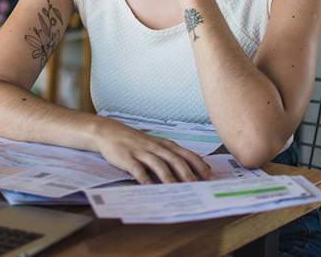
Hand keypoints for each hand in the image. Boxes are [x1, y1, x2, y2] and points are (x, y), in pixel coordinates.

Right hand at [93, 117, 210, 183]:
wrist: (110, 132)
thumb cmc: (137, 142)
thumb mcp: (157, 145)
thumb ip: (173, 156)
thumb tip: (195, 170)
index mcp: (165, 145)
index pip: (186, 154)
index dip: (199, 165)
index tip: (210, 177)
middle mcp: (156, 147)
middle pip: (175, 160)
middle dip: (187, 173)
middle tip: (197, 186)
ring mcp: (141, 151)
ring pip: (158, 164)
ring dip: (168, 176)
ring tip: (176, 188)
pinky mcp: (127, 157)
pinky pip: (137, 168)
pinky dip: (144, 177)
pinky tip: (149, 187)